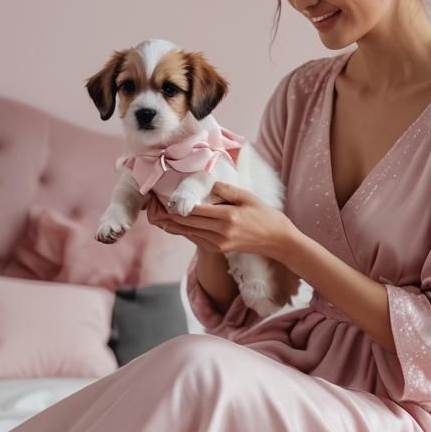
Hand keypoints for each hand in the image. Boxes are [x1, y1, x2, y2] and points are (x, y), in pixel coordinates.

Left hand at [150, 181, 296, 260]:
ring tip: (157, 208)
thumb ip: (225, 189)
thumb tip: (204, 182)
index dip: (174, 204)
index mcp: (227, 218)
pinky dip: (182, 229)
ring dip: (171, 222)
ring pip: (186, 232)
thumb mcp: (247, 197)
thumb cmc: (265, 215)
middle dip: (166, 213)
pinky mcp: (217, 249)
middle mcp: (219, 233)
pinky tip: (173, 220)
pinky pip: (194, 238)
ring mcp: (218, 243)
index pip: (193, 211)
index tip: (162, 194)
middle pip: (184, 223)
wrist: (277, 241)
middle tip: (153, 200)